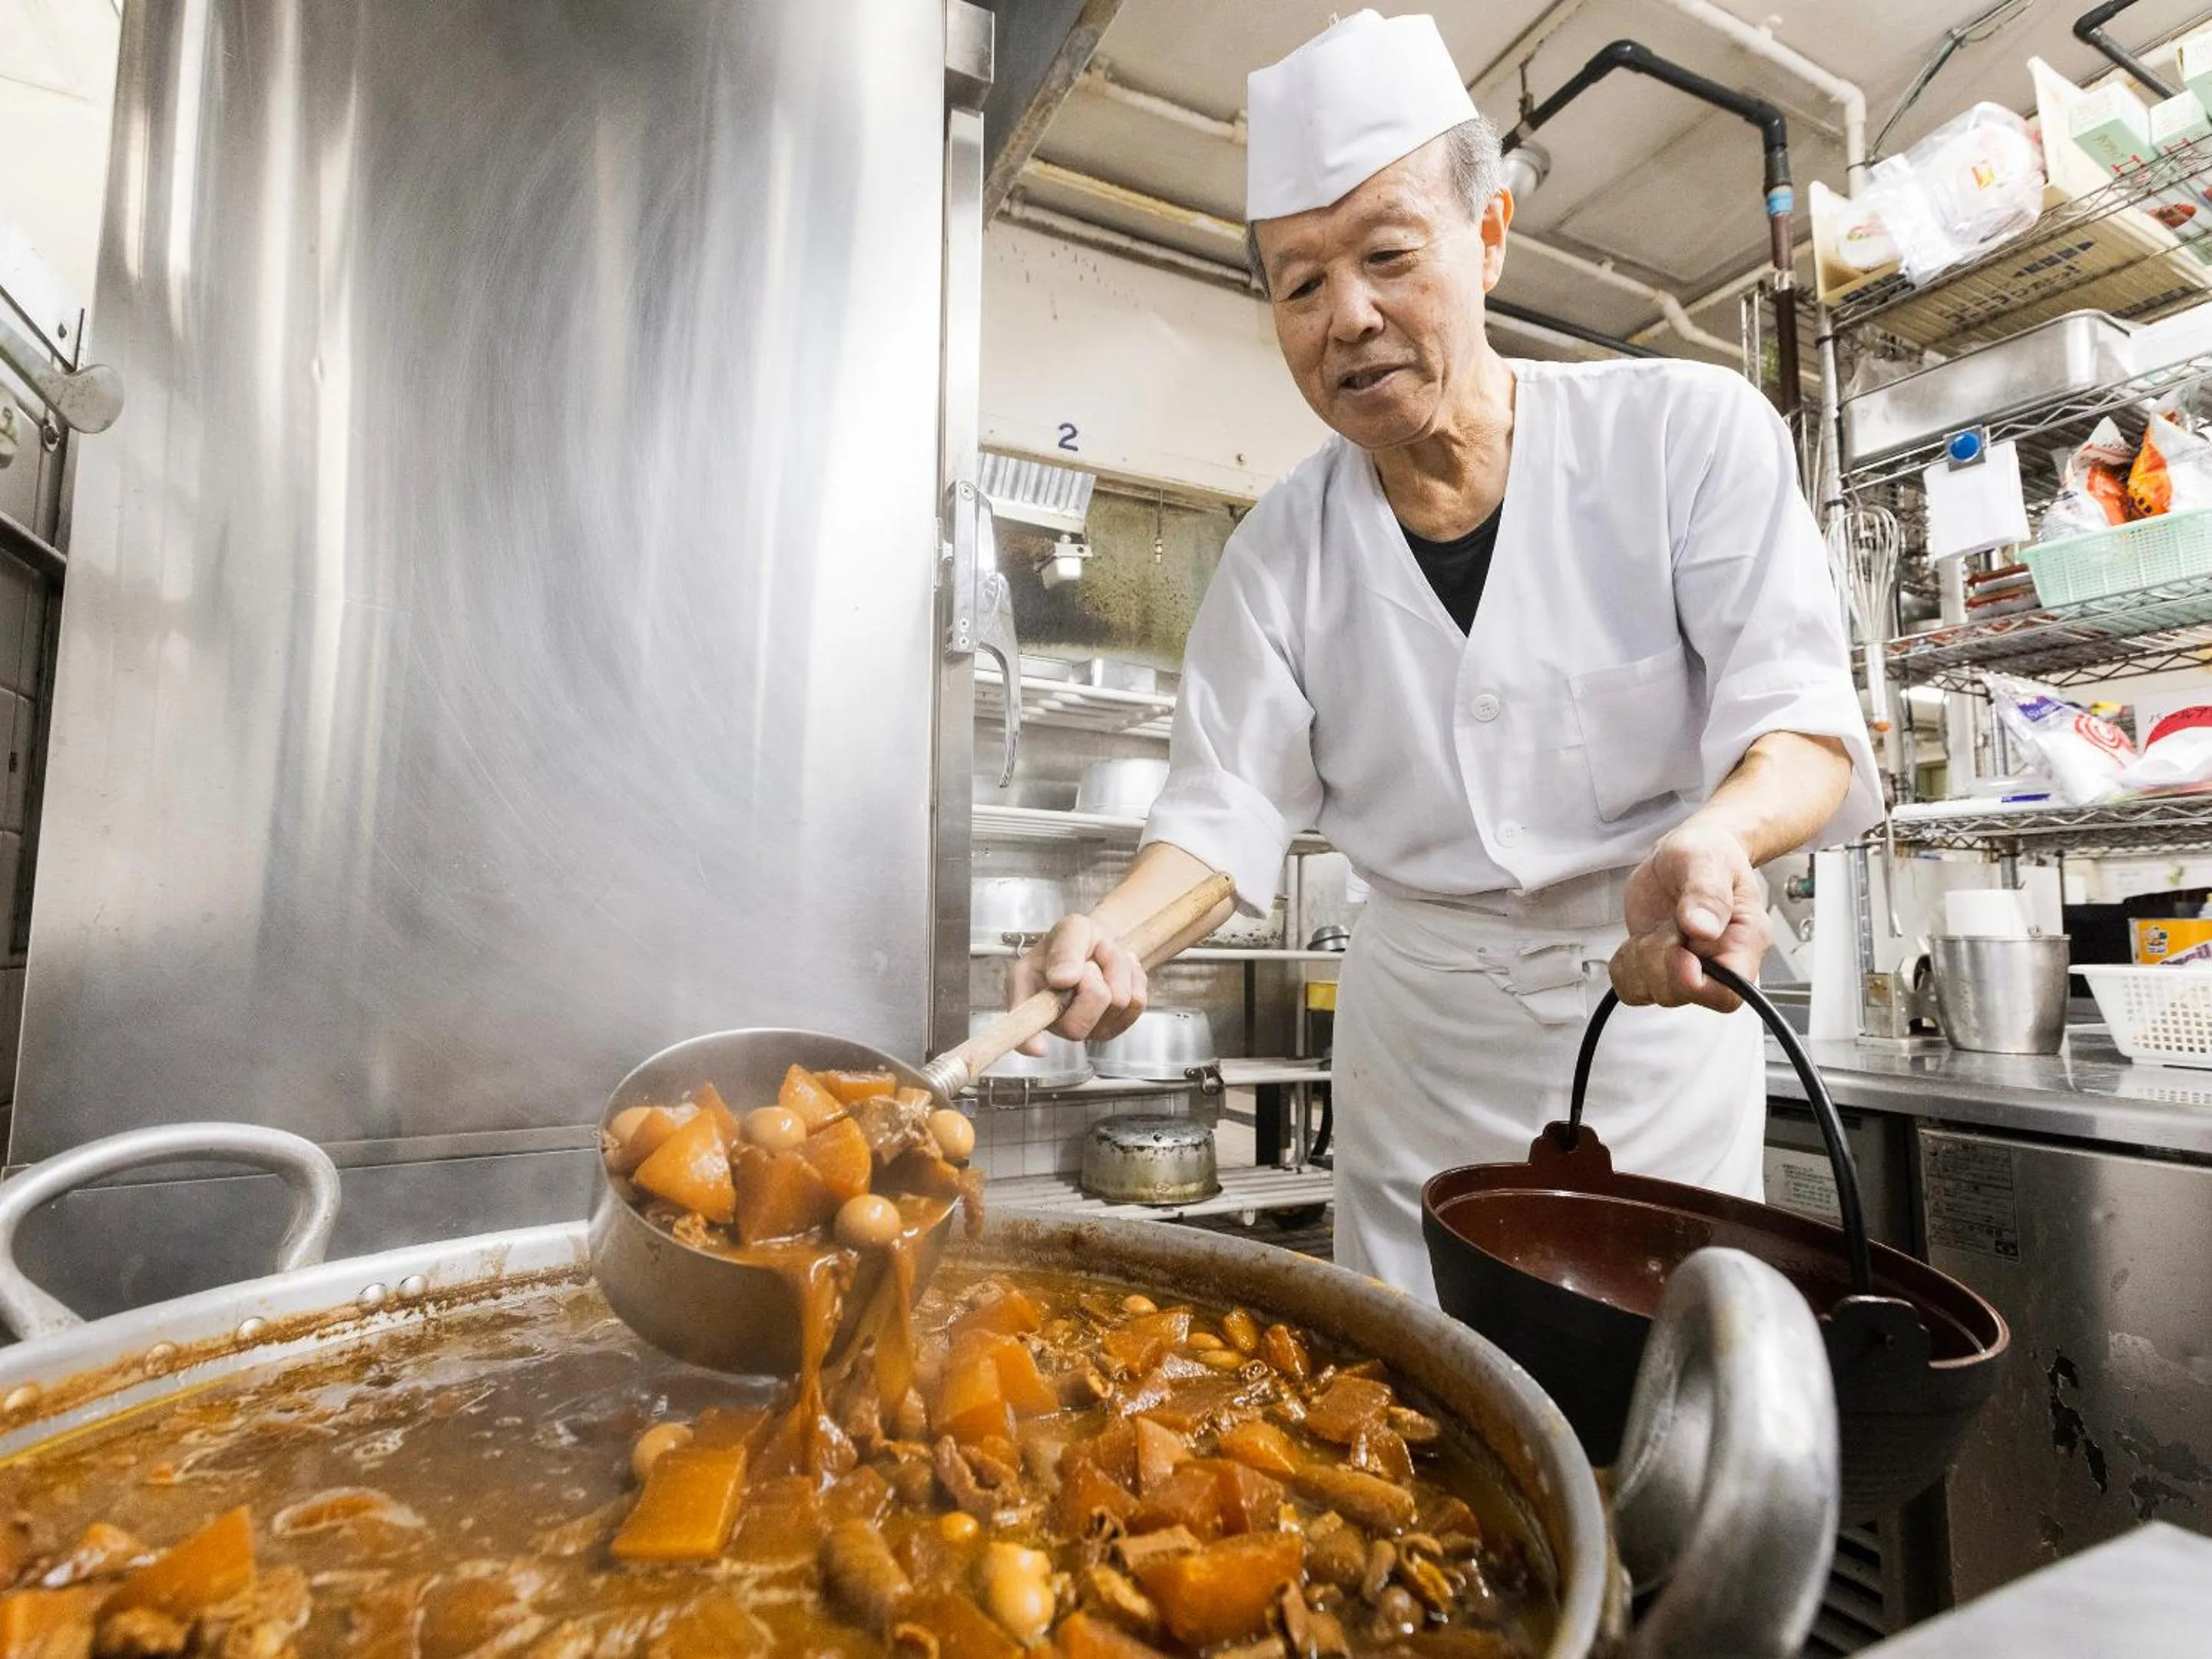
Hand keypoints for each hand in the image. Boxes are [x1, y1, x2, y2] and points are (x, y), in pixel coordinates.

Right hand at [1011, 914, 1147, 1053]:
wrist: (1101, 943)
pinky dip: (1132, 977)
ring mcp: (1085, 1029)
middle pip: (1078, 1025)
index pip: (1021, 1030)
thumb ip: (1064, 950)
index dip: (1028, 1042)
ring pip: (1116, 1004)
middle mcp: (1053, 1020)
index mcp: (1028, 994)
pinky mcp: (1114, 1028)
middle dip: (1093, 981)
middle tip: (1089, 961)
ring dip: (1116, 968)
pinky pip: (1137, 1004)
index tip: (1038, 1047)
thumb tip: (1062, 979)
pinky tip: (1115, 971)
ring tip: (1102, 959)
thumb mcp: (1069, 929)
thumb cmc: (1076, 940)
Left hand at [1610, 823, 1768, 1011]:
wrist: (1689, 851)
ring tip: (1658, 927)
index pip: (1729, 994)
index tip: (1678, 952)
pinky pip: (1631, 987)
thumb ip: (1707, 893)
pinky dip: (1624, 963)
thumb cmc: (1709, 853)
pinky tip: (1641, 938)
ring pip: (1651, 992)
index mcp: (1744, 941)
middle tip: (1668, 924)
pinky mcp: (1658, 968)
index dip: (1695, 984)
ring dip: (1640, 958)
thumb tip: (1703, 929)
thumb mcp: (1708, 860)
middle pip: (1681, 995)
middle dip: (1659, 958)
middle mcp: (1717, 962)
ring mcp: (1685, 969)